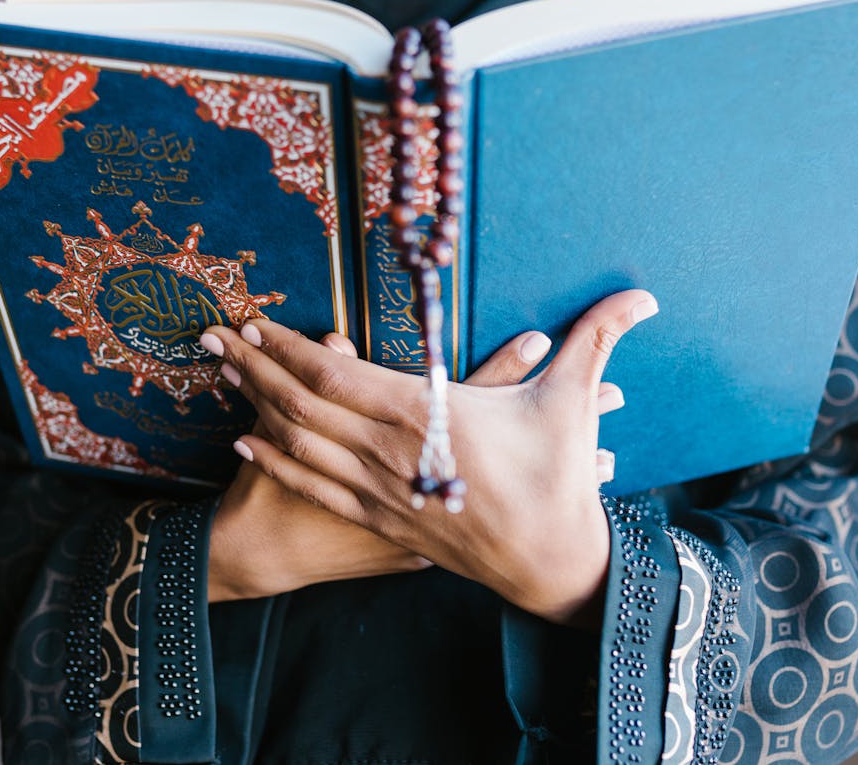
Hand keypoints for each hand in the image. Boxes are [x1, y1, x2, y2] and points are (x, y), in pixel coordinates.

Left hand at [204, 290, 656, 625]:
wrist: (551, 565)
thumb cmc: (559, 479)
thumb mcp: (573, 401)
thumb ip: (598, 338)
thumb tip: (645, 292)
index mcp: (426, 414)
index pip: (335, 373)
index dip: (287, 345)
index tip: (253, 318)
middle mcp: (389, 451)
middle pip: (302, 402)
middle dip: (253, 364)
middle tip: (211, 332)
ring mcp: (380, 489)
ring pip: (299, 440)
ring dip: (255, 403)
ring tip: (220, 372)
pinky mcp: (381, 518)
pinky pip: (314, 484)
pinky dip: (275, 458)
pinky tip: (246, 438)